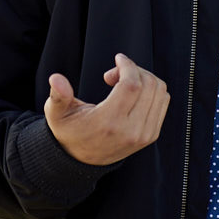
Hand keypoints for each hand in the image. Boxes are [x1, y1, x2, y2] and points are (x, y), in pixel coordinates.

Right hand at [44, 53, 169, 165]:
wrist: (81, 160)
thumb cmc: (69, 131)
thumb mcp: (56, 114)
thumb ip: (58, 96)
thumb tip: (56, 79)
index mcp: (109, 123)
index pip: (132, 85)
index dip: (128, 66)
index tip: (118, 58)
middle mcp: (131, 131)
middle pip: (149, 85)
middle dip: (134, 69)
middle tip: (114, 74)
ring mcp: (144, 134)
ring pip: (160, 92)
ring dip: (144, 78)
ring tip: (123, 83)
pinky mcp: (151, 135)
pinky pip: (163, 102)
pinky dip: (151, 89)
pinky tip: (132, 92)